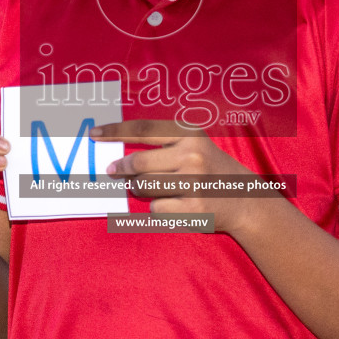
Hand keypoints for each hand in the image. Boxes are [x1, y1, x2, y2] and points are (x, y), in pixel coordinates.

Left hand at [89, 119, 273, 232]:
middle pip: (138, 164)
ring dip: (140, 190)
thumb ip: (161, 146)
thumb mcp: (193, 146)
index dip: (115, 132)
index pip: (143, 129)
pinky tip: (175, 204)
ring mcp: (194, 184)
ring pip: (143, 188)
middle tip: (113, 170)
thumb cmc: (209, 170)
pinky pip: (155, 209)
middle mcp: (192, 156)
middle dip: (121, 169)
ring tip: (156, 188)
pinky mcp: (193, 208)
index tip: (93, 134)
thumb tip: (118, 157)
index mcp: (190, 134)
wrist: (244, 199)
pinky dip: (158, 208)